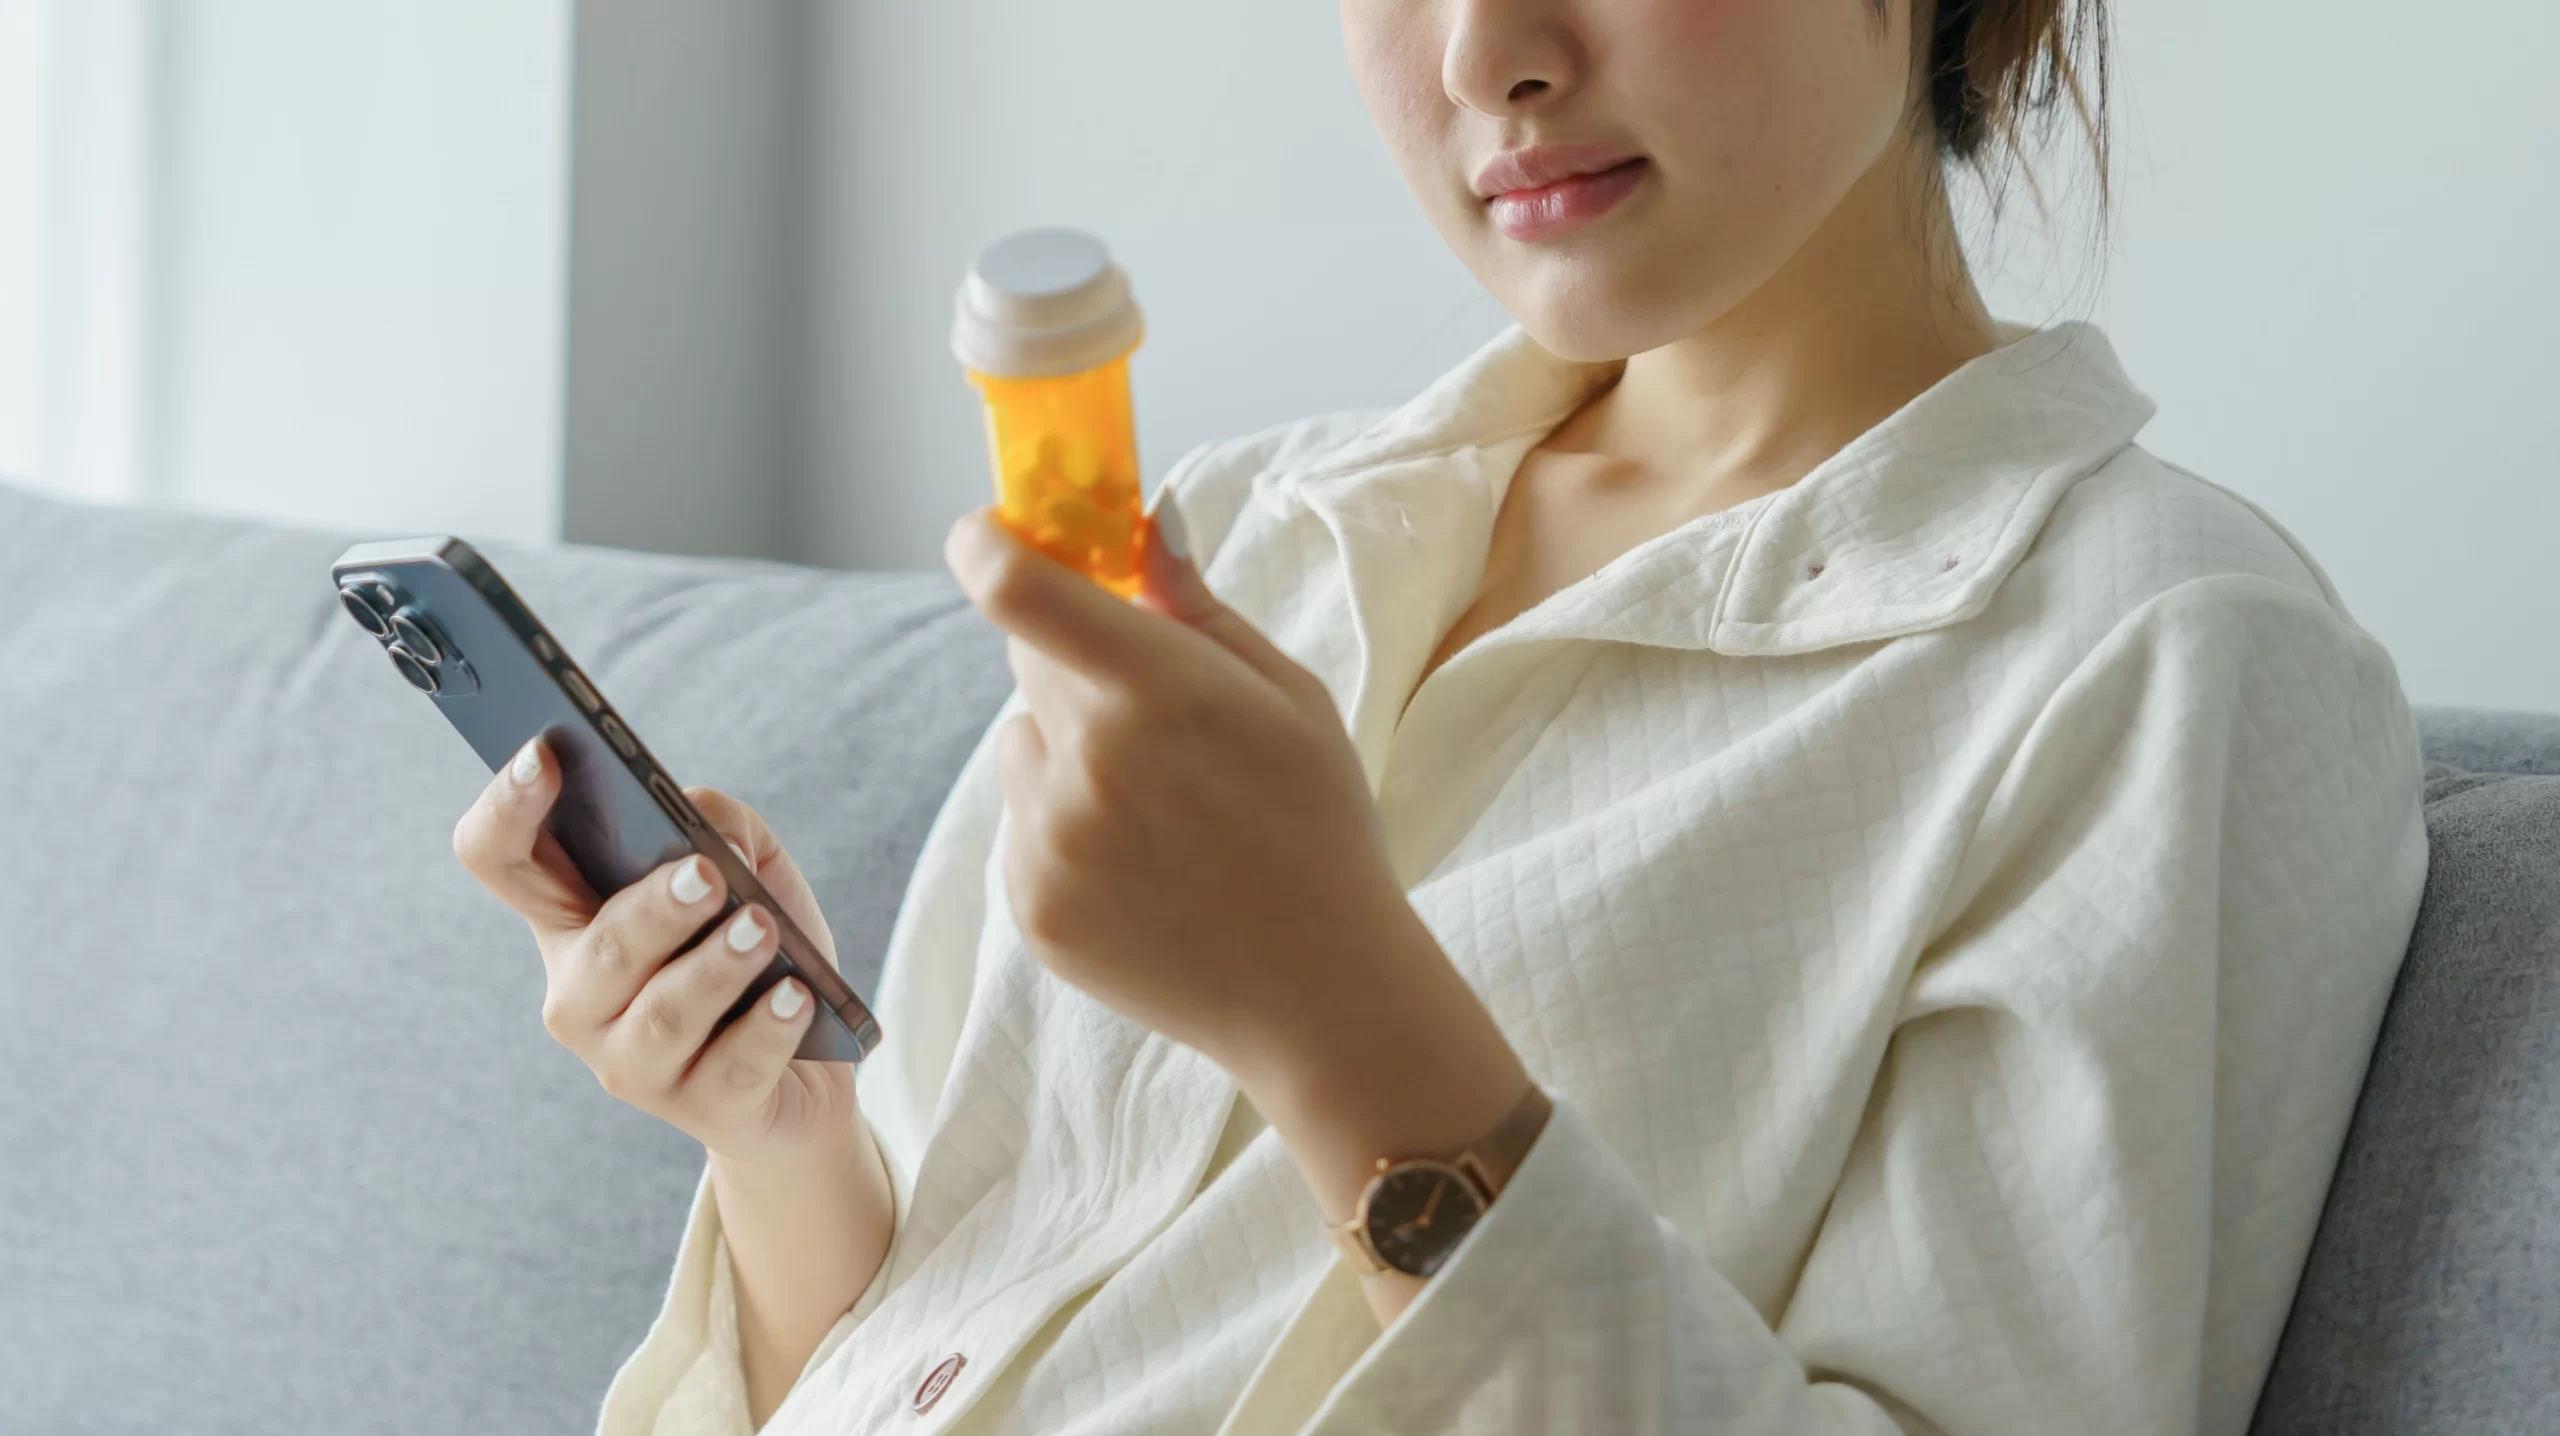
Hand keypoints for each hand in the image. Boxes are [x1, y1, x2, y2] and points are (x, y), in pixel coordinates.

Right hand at [451, 748, 860, 1169]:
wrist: (807, 1071)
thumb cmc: (764, 955)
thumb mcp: (751, 871)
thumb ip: (722, 823)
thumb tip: (704, 826)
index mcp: (572, 921)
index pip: (499, 859)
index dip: (507, 807)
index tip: (545, 755)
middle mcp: (581, 997)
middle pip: (598, 948)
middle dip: (654, 909)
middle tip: (707, 875)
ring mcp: (631, 1063)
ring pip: (664, 1013)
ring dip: (718, 967)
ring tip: (763, 932)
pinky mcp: (700, 1110)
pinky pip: (732, 1065)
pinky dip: (770, 1026)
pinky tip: (797, 997)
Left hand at [942, 504, 1415, 1073]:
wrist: (1319, 991)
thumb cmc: (1319, 829)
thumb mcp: (1290, 699)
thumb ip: (1199, 610)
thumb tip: (1144, 526)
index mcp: (1156, 691)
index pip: (1020, 590)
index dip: (985, 546)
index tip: (983, 533)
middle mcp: (1086, 761)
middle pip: (1028, 663)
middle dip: (1075, 663)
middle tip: (1152, 711)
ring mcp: (1049, 840)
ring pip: (1021, 747)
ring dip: (1067, 752)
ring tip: (1162, 812)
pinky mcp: (1030, 904)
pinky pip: (1022, 825)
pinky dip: (1066, 830)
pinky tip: (1145, 869)